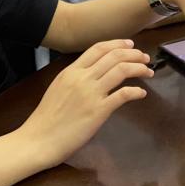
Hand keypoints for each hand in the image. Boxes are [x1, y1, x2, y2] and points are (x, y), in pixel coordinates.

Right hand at [17, 39, 153, 169]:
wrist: (36, 141)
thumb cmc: (46, 118)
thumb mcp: (58, 88)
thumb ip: (76, 77)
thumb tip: (94, 71)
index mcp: (71, 71)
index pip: (99, 48)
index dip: (118, 44)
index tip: (131, 45)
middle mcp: (82, 78)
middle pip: (115, 56)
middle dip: (135, 54)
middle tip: (145, 57)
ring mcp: (91, 93)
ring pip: (122, 70)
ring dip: (139, 68)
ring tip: (148, 72)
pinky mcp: (98, 111)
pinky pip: (123, 94)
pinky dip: (136, 91)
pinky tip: (141, 93)